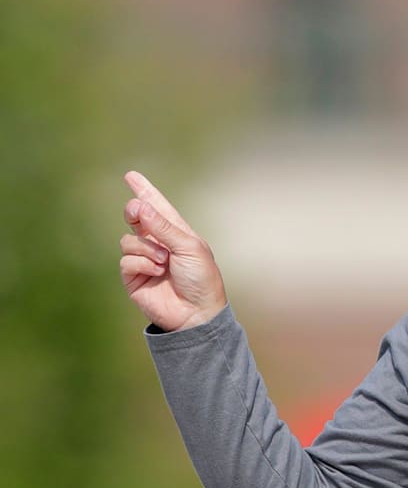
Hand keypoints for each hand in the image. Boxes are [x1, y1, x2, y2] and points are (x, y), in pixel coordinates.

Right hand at [119, 171, 226, 330]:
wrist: (196, 313)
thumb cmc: (201, 278)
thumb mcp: (188, 247)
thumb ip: (162, 226)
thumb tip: (137, 206)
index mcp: (177, 233)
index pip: (158, 208)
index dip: (145, 191)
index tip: (131, 175)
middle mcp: (159, 243)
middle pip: (137, 218)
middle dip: (134, 212)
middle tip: (135, 212)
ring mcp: (145, 260)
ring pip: (128, 240)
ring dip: (147, 248)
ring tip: (164, 262)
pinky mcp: (134, 276)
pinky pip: (126, 259)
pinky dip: (141, 263)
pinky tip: (157, 271)